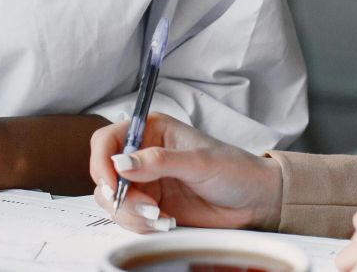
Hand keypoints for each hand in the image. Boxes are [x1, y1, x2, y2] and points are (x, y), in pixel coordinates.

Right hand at [88, 113, 282, 233]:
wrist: (254, 201)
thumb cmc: (234, 170)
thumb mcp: (198, 161)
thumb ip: (158, 161)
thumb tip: (121, 163)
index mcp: (151, 131)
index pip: (107, 140)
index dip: (102, 162)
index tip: (112, 184)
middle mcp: (143, 156)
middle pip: (104, 175)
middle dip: (120, 196)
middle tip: (148, 206)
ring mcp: (145, 183)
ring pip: (113, 201)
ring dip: (132, 214)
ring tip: (163, 216)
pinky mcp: (150, 206)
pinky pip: (128, 219)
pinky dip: (142, 224)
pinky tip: (167, 222)